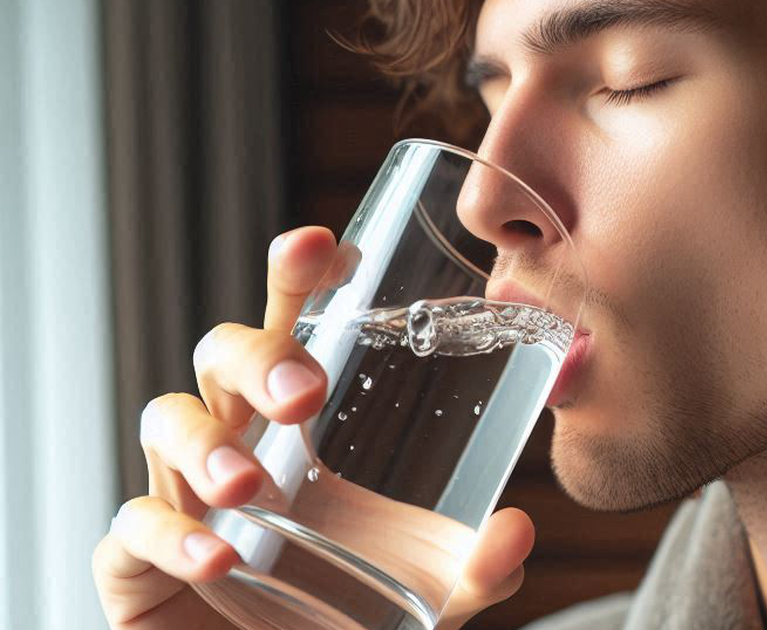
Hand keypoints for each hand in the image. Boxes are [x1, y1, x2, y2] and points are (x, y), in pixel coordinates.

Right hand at [91, 226, 533, 628]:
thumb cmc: (348, 615)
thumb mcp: (432, 590)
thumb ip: (478, 566)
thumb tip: (519, 531)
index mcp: (301, 428)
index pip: (292, 328)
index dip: (296, 278)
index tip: (319, 245)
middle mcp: (239, 443)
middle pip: (222, 354)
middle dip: (257, 357)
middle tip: (302, 395)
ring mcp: (183, 494)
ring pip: (168, 421)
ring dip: (206, 445)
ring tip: (248, 487)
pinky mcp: (140, 558)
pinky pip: (133, 522)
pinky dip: (170, 533)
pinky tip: (216, 556)